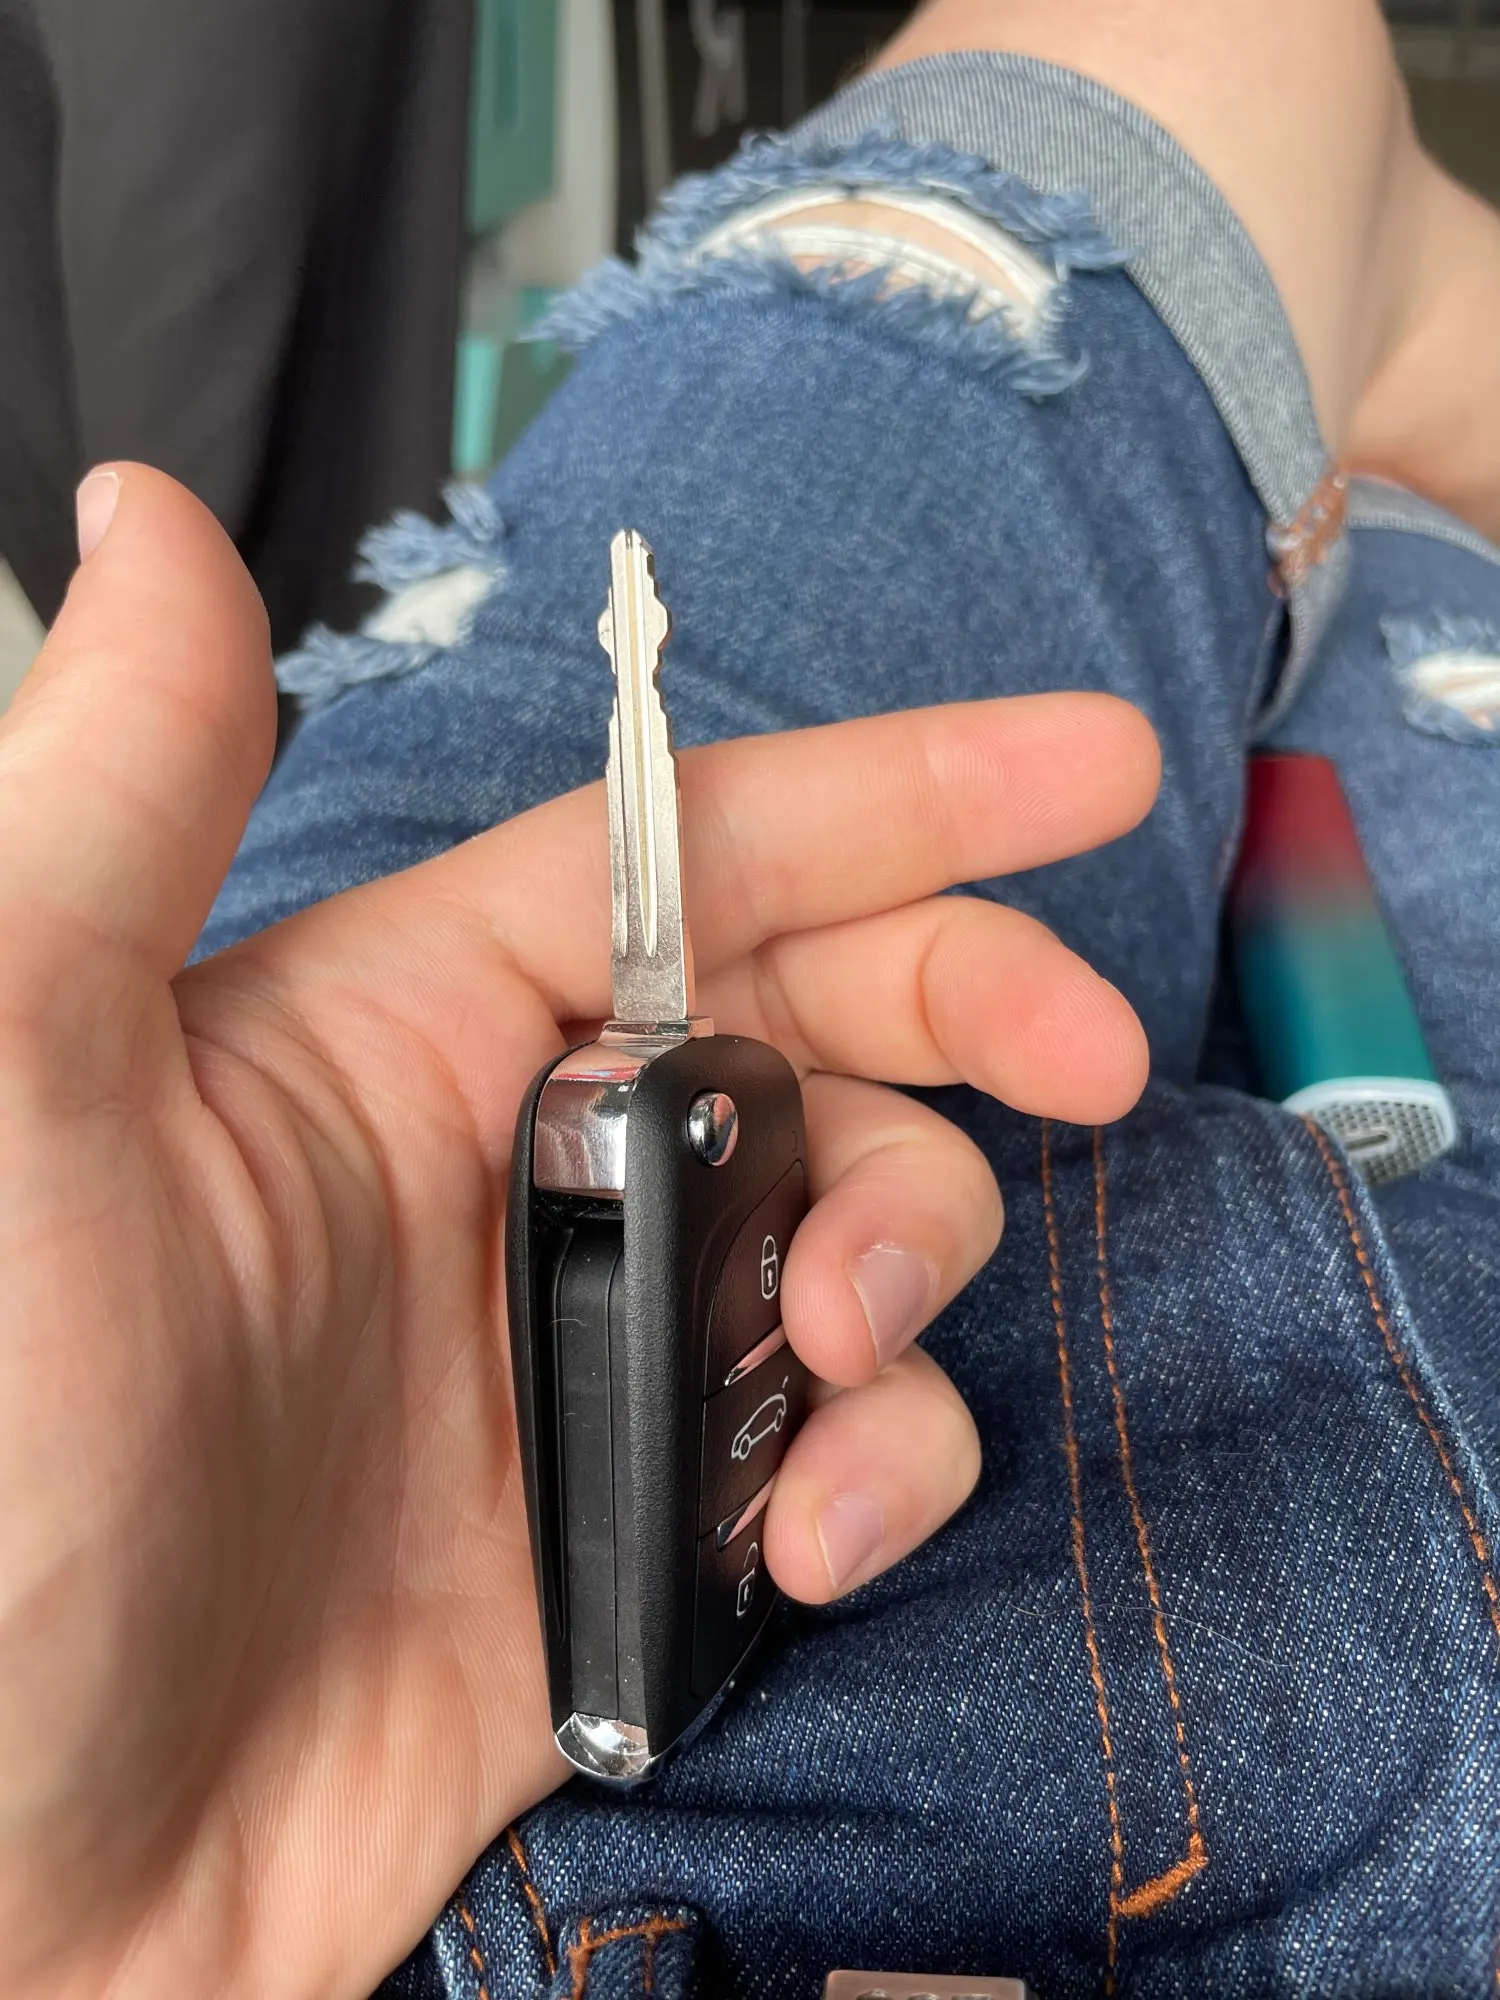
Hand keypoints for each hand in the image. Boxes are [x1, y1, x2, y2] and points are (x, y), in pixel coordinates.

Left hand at [0, 468, 1156, 1996]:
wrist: (1, 1892)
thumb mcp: (17, 1090)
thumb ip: (117, 800)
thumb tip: (151, 522)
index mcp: (400, 1030)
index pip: (691, 856)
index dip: (902, 794)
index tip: (1095, 764)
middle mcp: (519, 1171)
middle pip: (822, 1018)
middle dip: (974, 1006)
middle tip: (1086, 1055)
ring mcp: (593, 1357)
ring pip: (859, 1230)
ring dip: (916, 1259)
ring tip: (836, 1345)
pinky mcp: (646, 1536)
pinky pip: (842, 1447)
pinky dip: (883, 1464)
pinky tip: (808, 1526)